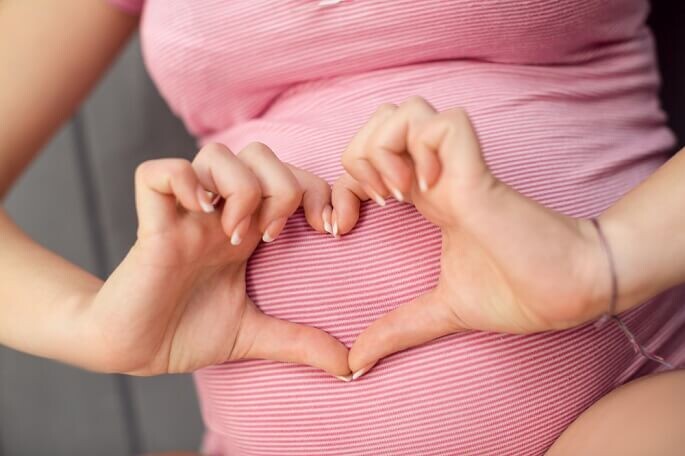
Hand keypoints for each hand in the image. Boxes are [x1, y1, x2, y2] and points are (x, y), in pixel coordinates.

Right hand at [78, 142, 349, 376]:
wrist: (134, 349)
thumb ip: (300, 342)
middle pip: (260, 152)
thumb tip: (349, 366)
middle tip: (271, 236)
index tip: (328, 230)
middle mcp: (219, 212)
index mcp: (247, 228)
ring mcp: (185, 214)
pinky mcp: (151, 224)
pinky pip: (160, 172)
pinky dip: (184, 184)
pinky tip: (199, 218)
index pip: (291, 175)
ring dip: (239, 189)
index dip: (319, 190)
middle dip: (282, 186)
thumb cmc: (188, 333)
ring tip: (235, 235)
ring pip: (217, 152)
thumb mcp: (255, 336)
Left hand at [331, 97, 606, 375]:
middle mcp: (436, 174)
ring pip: (406, 110)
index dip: (343, 184)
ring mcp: (457, 168)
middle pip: (382, 118)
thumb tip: (355, 362)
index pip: (366, 156)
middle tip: (376, 202)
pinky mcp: (479, 172)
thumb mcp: (440, 310)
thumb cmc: (515, 293)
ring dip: (387, 150)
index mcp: (425, 196)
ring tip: (400, 195)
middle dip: (359, 154)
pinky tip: (429, 189)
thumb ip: (398, 328)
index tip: (346, 227)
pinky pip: (441, 125)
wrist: (567, 291)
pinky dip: (424, 150)